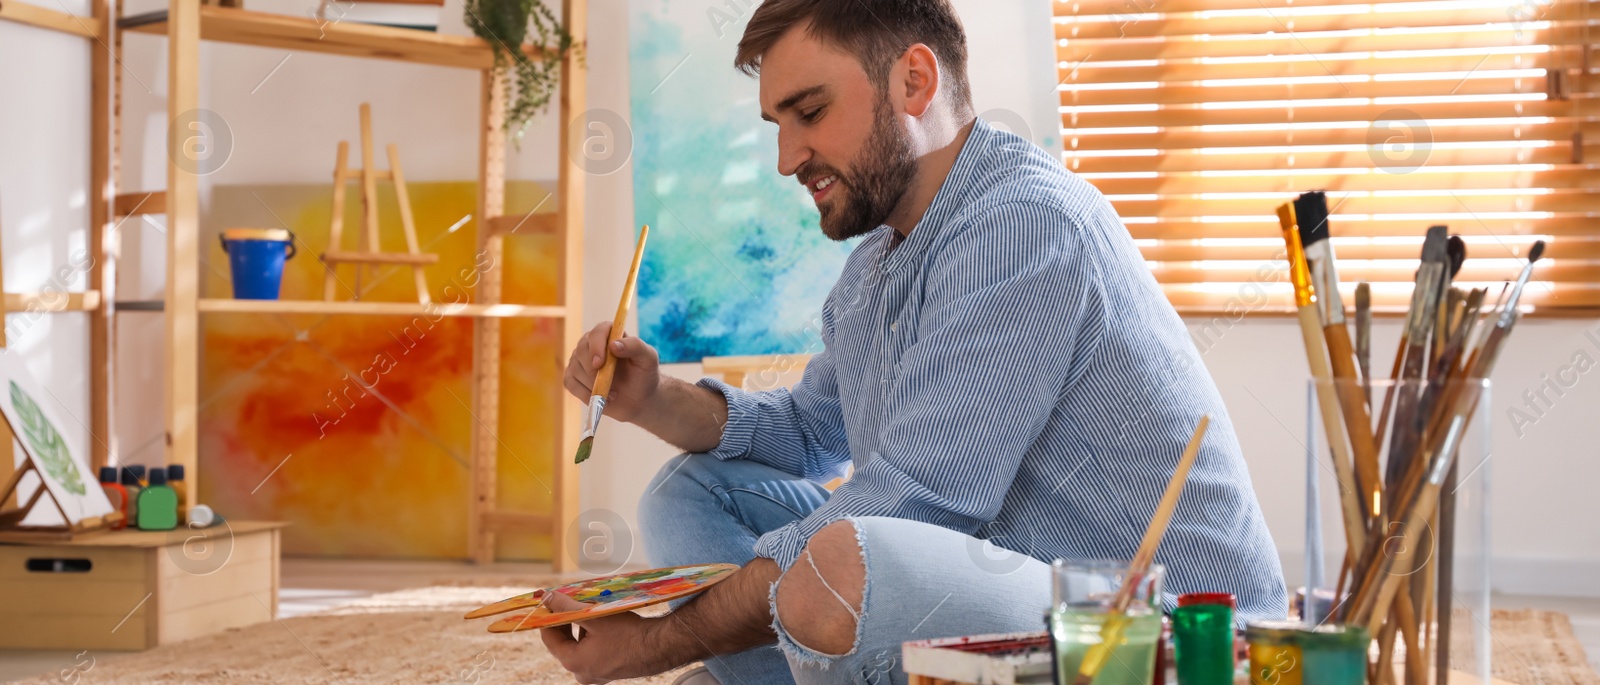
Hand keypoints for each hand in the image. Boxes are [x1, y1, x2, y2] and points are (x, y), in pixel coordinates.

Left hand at [539, 592, 679, 683]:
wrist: (659, 647)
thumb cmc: (627, 633)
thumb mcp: (594, 616)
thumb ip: (567, 607)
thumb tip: (548, 598)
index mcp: (573, 662)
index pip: (549, 637)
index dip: (548, 617)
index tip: (551, 601)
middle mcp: (582, 673)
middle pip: (563, 643)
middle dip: (566, 621)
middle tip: (569, 601)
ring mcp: (596, 674)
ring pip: (579, 646)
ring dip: (580, 627)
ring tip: (589, 608)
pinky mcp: (609, 671)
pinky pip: (593, 651)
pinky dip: (593, 636)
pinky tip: (603, 622)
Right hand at [563, 322, 661, 422]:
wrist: (639, 398)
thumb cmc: (644, 374)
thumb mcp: (648, 359)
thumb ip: (635, 347)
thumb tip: (613, 345)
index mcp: (609, 334)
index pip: (597, 332)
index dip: (596, 346)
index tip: (600, 363)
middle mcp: (591, 344)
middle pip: (581, 350)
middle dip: (593, 371)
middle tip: (610, 385)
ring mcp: (580, 360)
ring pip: (575, 369)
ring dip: (593, 385)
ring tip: (613, 394)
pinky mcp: (574, 377)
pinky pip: (570, 383)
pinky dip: (585, 394)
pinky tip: (601, 398)